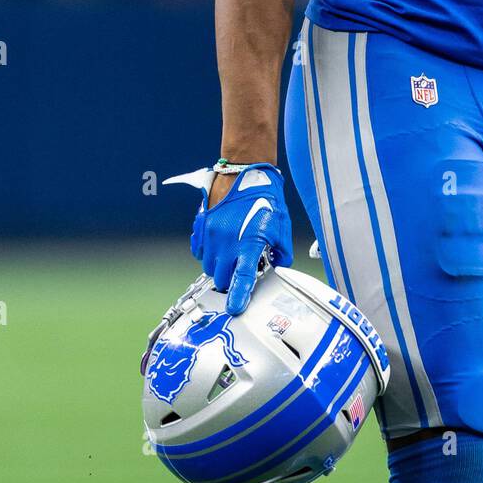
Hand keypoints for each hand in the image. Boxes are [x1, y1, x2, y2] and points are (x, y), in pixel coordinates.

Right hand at [165, 163, 292, 314]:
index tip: (235, 309)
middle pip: (222, 278)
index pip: (243, 279)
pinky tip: (221, 245)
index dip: (238, 296)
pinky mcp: (202, 227)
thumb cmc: (266, 198)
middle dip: (230, 280)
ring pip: (210, 266)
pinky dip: (209, 254)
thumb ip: (282, 251)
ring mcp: (211, 236)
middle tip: (240, 271)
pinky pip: (200, 252)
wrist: (245, 173)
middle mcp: (227, 243)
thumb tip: (279, 265)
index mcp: (249, 244)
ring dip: (220, 267)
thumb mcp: (281, 226)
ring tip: (233, 254)